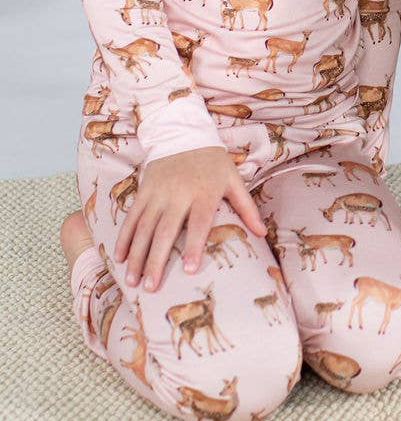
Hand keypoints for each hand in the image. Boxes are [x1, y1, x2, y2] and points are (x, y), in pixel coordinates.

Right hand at [113, 144, 266, 292]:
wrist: (184, 133)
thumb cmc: (212, 162)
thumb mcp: (233, 179)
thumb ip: (246, 207)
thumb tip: (261, 233)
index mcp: (204, 192)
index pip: (199, 223)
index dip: (194, 247)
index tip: (188, 270)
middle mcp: (178, 194)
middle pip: (165, 231)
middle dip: (156, 261)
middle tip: (150, 288)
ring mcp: (158, 192)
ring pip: (143, 228)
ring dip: (136, 255)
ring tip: (132, 281)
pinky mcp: (143, 190)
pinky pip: (131, 217)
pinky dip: (124, 237)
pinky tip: (119, 257)